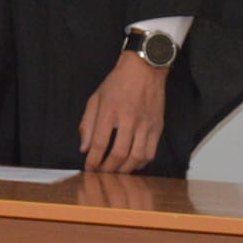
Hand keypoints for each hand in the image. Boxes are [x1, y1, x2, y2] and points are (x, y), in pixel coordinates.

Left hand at [79, 54, 165, 173]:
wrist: (145, 67)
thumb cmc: (118, 82)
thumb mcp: (96, 97)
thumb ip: (88, 123)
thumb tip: (84, 148)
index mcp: (110, 109)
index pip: (99, 142)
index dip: (93, 160)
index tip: (88, 168)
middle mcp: (129, 118)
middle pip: (118, 153)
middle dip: (107, 169)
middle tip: (101, 174)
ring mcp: (145, 123)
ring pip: (136, 157)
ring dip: (124, 170)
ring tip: (116, 172)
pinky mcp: (158, 126)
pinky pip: (150, 153)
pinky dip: (141, 164)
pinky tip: (133, 165)